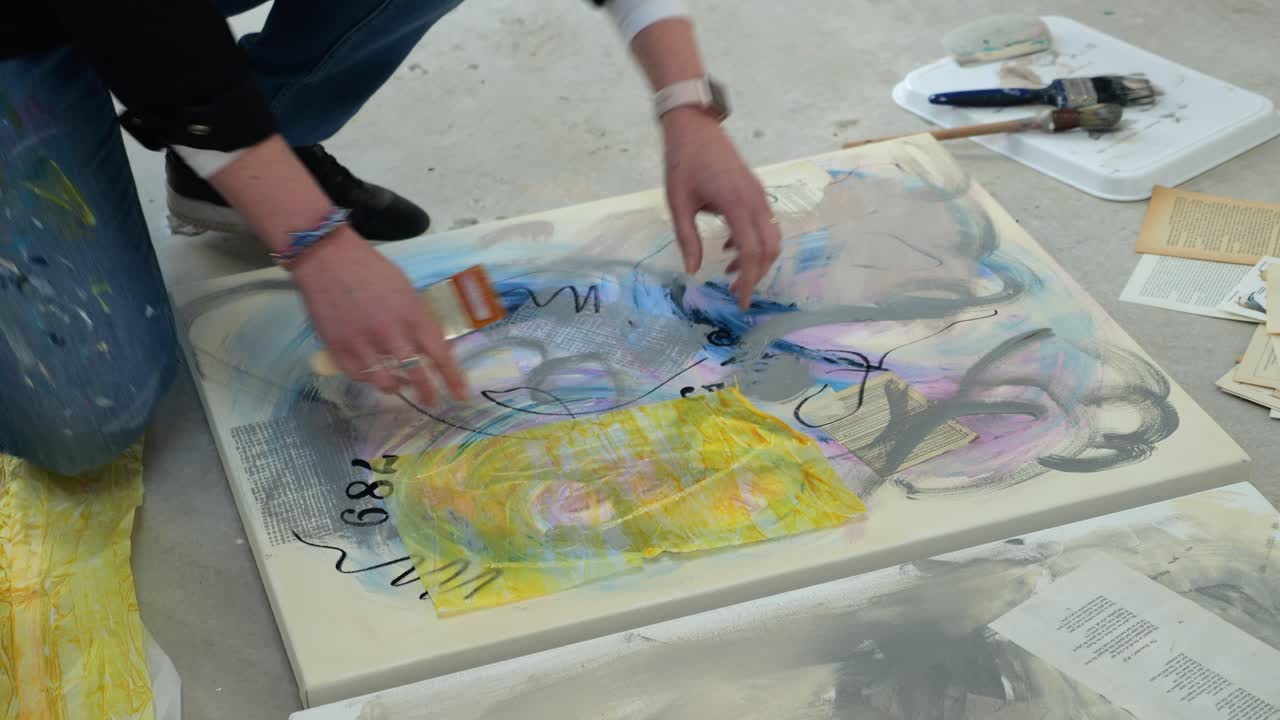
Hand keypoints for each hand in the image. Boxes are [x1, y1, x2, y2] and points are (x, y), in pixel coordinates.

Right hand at [290, 227, 467, 402]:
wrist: (328, 258)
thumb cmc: (372, 270)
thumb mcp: (407, 290)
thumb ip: (421, 319)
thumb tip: (436, 347)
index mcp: (412, 314)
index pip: (439, 354)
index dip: (452, 378)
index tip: (462, 395)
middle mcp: (389, 332)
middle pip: (416, 374)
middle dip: (427, 392)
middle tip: (432, 399)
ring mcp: (361, 342)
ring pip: (384, 382)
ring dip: (396, 387)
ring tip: (401, 385)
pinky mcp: (337, 347)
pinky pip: (357, 376)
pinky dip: (368, 379)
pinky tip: (374, 375)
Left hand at [662, 107, 779, 308]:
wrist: (694, 126)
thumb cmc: (683, 162)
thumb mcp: (678, 204)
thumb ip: (687, 239)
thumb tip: (693, 271)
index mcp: (736, 204)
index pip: (752, 252)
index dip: (749, 280)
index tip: (741, 301)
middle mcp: (755, 200)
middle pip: (770, 248)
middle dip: (756, 274)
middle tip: (735, 291)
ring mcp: (758, 194)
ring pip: (771, 237)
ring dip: (756, 259)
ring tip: (730, 271)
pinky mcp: (755, 191)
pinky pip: (765, 224)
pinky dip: (754, 242)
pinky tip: (729, 248)